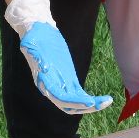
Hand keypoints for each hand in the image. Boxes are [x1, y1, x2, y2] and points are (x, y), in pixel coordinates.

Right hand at [5, 0, 112, 114]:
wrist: (39, 31)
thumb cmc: (34, 36)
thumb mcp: (31, 43)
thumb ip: (36, 55)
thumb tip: (44, 68)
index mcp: (43, 81)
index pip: (59, 98)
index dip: (73, 102)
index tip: (88, 102)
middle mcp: (52, 87)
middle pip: (69, 105)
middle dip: (86, 106)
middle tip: (103, 103)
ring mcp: (61, 84)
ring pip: (76, 103)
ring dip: (91, 105)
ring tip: (107, 101)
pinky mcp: (69, 79)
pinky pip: (80, 95)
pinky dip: (91, 100)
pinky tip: (104, 99)